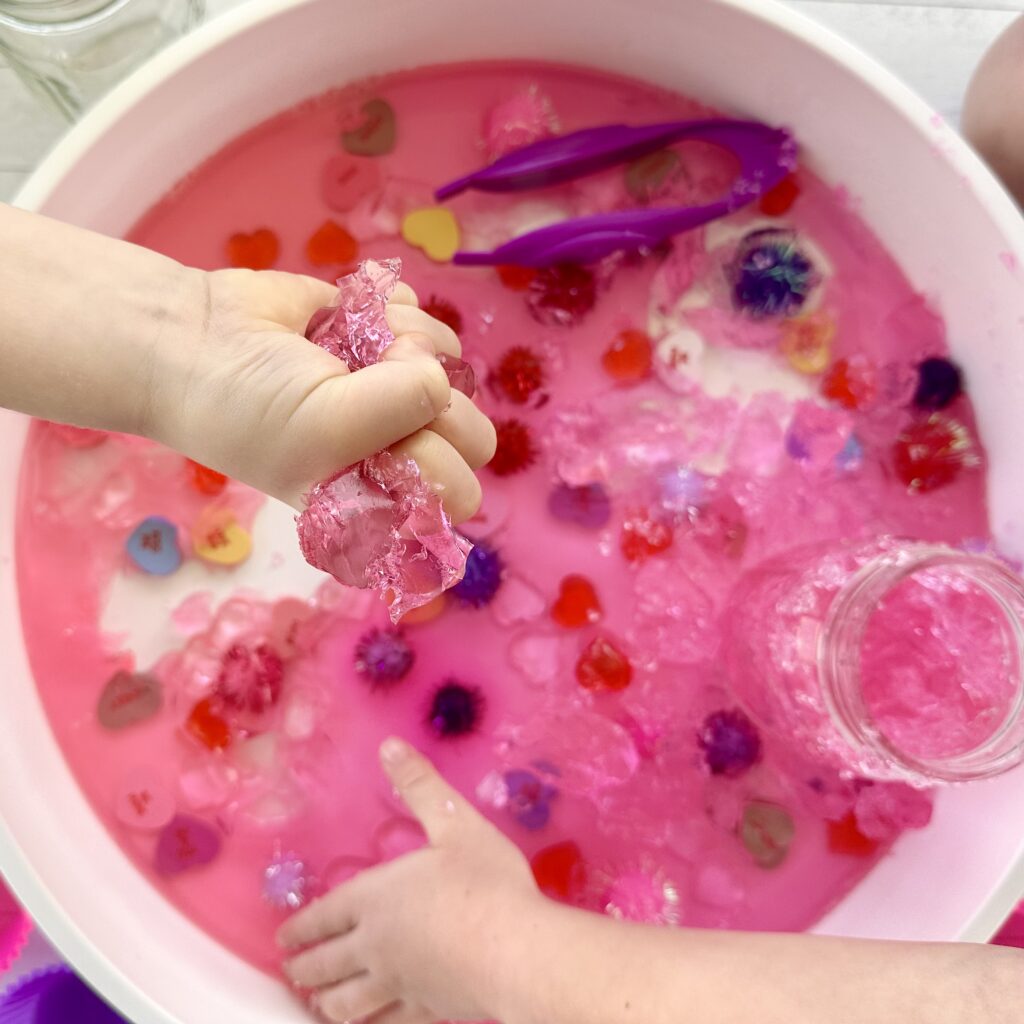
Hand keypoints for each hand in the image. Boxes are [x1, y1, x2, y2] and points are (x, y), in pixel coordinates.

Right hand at [150, 267, 494, 519]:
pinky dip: (394, 309)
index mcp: (386, 497)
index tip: (385, 440)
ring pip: (456, 368)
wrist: (190, 341)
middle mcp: (399, 448)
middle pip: (476, 433)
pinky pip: (429, 322)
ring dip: (406, 343)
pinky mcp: (386, 337)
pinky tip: (346, 316)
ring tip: (346, 347)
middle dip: (432, 400)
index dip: (435, 459)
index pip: (462, 492)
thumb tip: (441, 371)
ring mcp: (396, 391)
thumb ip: (407, 405)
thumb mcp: (328, 429)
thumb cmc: (253, 409)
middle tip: (371, 384)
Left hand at [278, 738, 543, 1023]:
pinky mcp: (424, 1010)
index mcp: (376, 897)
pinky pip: (382, 1022)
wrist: (515, 949)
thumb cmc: (484, 882)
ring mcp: (397, 983)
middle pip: (326, 963)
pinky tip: (366, 1022)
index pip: (324, 916)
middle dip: (304, 966)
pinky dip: (366, 1023)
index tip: (284, 938)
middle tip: (292, 968)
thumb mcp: (454, 822)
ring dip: (326, 1000)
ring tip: (318, 1000)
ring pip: (346, 1002)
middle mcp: (375, 944)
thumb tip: (389, 745)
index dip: (300, 927)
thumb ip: (420, 785)